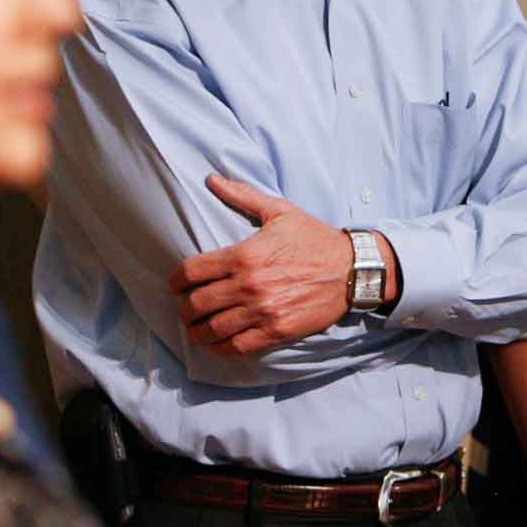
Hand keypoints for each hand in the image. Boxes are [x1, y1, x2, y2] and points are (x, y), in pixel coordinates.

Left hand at [167, 174, 363, 354]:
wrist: (351, 268)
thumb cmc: (314, 238)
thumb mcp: (279, 211)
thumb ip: (242, 196)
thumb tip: (212, 179)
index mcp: (244, 255)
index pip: (192, 272)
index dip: (176, 280)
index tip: (175, 285)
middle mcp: (249, 285)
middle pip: (197, 303)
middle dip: (184, 308)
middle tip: (184, 309)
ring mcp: (263, 310)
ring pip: (214, 328)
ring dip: (198, 332)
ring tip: (195, 330)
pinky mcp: (277, 330)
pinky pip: (238, 346)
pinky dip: (221, 348)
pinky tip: (217, 343)